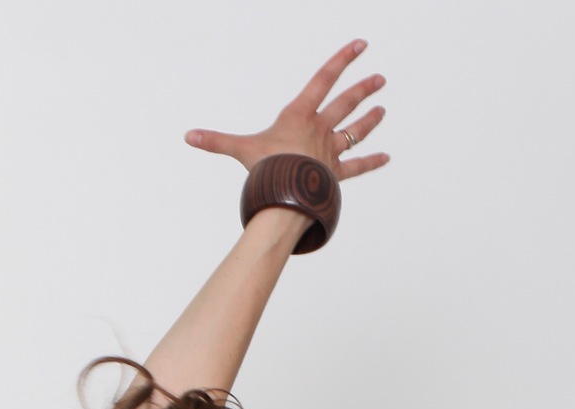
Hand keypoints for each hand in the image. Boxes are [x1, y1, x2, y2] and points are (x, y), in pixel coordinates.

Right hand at [184, 37, 388, 184]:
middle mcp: (319, 128)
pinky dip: (372, 162)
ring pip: (355, 130)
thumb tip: (189, 136)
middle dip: (363, 88)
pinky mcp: (336, 173)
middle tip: (379, 78)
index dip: (342, 60)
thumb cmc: (266, 169)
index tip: (360, 46)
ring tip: (382, 107)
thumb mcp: (240, 150)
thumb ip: (216, 141)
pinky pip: (358, 166)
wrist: (287, 196)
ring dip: (370, 118)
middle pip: (346, 103)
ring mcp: (330, 150)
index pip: (324, 79)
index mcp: (300, 115)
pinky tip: (386, 157)